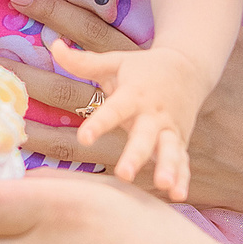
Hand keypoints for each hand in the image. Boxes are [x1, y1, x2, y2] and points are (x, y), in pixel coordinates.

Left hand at [0, 0, 242, 214]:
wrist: (189, 68)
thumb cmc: (143, 68)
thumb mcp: (115, 61)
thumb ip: (83, 61)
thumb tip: (53, 47)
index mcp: (135, 94)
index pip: (115, 109)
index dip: (100, 123)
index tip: (85, 138)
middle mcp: (154, 115)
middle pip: (145, 137)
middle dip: (136, 155)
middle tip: (124, 173)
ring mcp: (170, 131)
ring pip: (170, 152)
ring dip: (167, 168)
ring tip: (163, 185)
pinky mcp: (180, 143)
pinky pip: (182, 163)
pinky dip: (182, 178)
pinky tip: (178, 196)